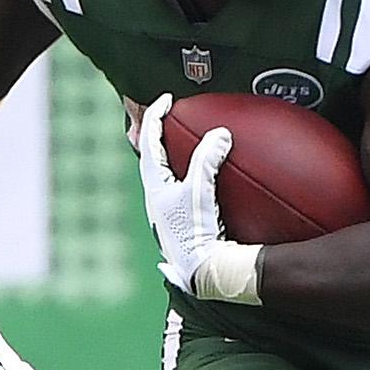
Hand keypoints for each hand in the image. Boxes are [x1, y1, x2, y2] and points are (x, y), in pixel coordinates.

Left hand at [137, 94, 262, 303]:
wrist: (201, 271)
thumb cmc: (195, 231)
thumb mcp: (200, 191)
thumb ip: (208, 160)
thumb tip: (220, 133)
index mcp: (154, 186)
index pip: (149, 141)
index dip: (156, 116)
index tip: (167, 99)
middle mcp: (156, 198)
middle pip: (149, 157)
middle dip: (155, 135)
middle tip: (165, 118)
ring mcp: (167, 211)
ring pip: (161, 174)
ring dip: (168, 156)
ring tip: (178, 144)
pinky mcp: (180, 222)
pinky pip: (177, 189)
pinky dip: (182, 175)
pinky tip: (194, 181)